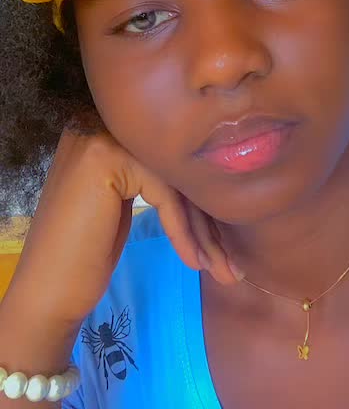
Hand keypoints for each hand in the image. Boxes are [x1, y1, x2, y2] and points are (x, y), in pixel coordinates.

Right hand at [7, 127, 240, 328]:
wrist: (46, 294)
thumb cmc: (84, 255)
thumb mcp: (123, 205)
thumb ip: (155, 179)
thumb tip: (212, 177)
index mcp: (107, 132)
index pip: (171, 164)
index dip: (201, 205)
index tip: (224, 245)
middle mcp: (101, 124)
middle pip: (174, 171)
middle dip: (207, 220)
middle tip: (230, 264)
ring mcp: (101, 138)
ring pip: (175, 182)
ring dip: (203, 232)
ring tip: (224, 270)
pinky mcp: (107, 159)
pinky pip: (164, 193)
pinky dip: (182, 230)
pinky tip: (193, 261)